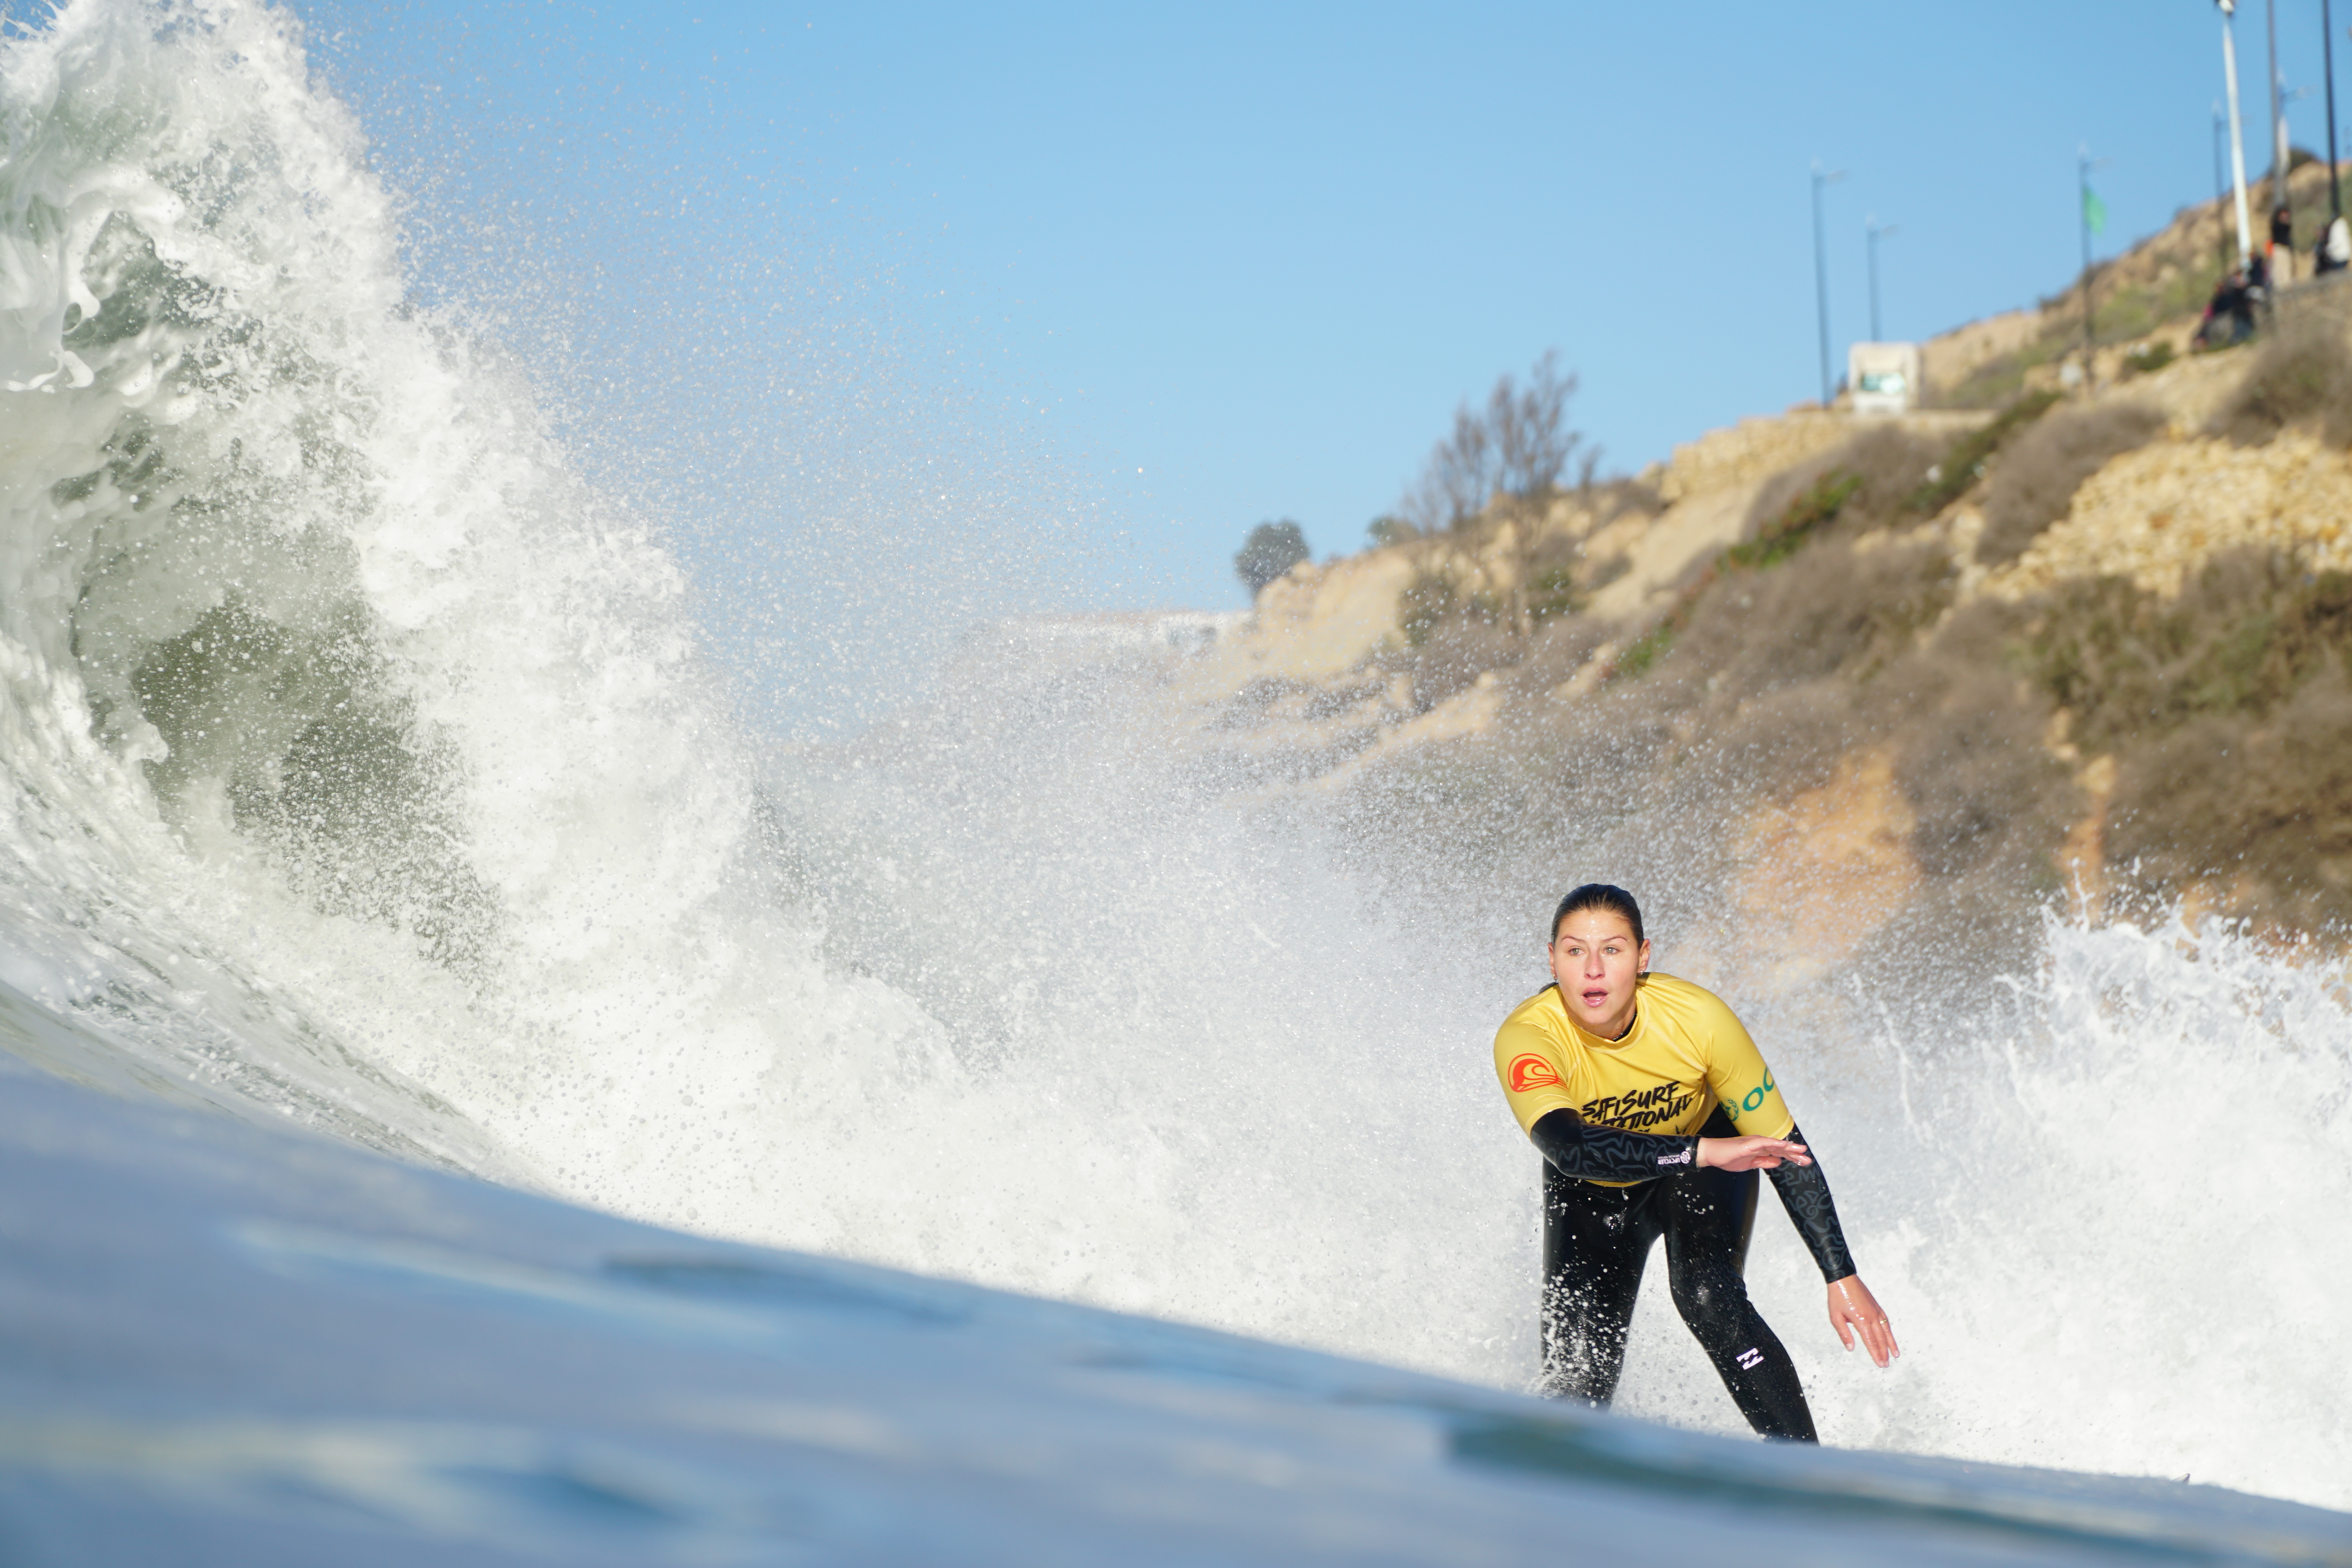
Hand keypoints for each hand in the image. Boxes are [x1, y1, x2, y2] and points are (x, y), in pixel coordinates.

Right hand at [1695, 1134, 1811, 1171]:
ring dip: (1788, 1148)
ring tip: (1801, 1151)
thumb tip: (1778, 1162)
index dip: (1791, 1157)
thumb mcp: (1750, 1164)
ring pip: (1775, 1144)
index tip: (1802, 1161)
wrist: (1712, 1154)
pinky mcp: (1748, 1143)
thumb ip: (1764, 1162)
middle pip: (1780, 1148)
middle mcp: (1759, 1143)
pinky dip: (1774, 1144)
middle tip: (1807, 1159)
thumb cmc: (1728, 1158)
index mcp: (1759, 1149)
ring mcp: (1754, 1142)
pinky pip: (1764, 1143)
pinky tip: (1783, 1147)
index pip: (1778, 1153)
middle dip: (1794, 1154)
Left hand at [1827, 1275, 1899, 1367]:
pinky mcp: (1876, 1306)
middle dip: (1883, 1353)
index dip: (1875, 1354)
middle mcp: (1871, 1316)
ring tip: (1895, 1354)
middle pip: (1880, 1339)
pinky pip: (1885, 1321)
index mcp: (1861, 1320)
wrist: (1843, 1278)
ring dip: (1890, 1344)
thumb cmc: (1837, 1297)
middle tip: (1885, 1364)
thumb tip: (1851, 1348)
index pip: (1870, 1342)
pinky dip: (1889, 1331)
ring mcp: (1875, 1310)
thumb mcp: (1835, 1317)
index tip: (1880, 1364)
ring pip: (1886, 1331)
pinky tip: (1890, 1336)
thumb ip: (1844, 1334)